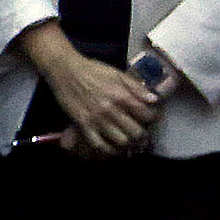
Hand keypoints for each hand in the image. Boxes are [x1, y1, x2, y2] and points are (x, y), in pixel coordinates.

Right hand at [18, 22, 157, 158]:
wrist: (65, 70)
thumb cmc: (92, 70)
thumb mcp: (117, 73)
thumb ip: (136, 87)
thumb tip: (154, 100)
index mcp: (122, 95)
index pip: (147, 115)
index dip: (153, 119)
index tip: (151, 119)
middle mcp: (112, 110)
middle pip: (136, 133)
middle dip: (142, 134)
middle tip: (140, 131)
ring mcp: (97, 120)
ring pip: (121, 142)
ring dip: (127, 143)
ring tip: (128, 139)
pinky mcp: (84, 125)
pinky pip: (99, 145)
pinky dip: (108, 149)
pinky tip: (112, 147)